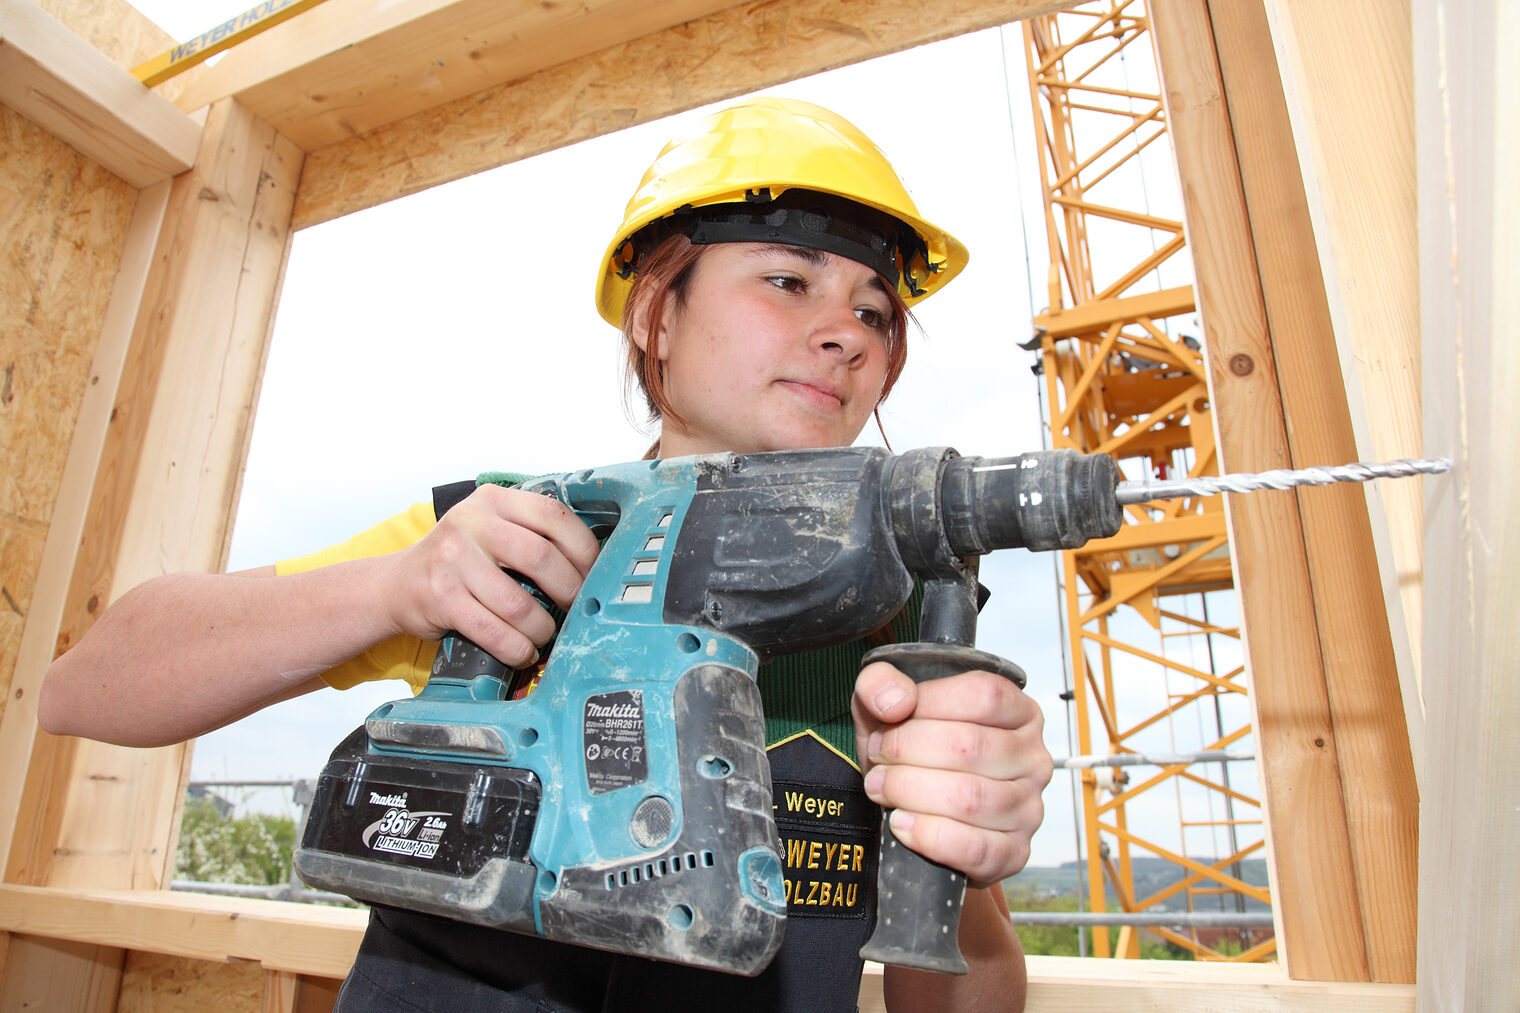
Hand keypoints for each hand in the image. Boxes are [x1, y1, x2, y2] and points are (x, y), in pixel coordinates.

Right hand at [381, 484, 600, 666]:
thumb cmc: (457, 560)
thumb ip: (531, 533)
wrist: (396, 585)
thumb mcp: (490, 528)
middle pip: (541, 558)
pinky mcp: (441, 598)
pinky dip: (517, 647)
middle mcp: (472, 523)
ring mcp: (453, 560)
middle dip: (569, 591)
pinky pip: (493, 631)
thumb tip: (591, 567)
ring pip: (519, 603)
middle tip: (576, 608)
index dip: (583, 549)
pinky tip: (523, 650)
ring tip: (546, 634)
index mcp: (493, 500)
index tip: (593, 574)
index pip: (554, 516)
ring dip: (542, 628)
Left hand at [852, 661, 1052, 887]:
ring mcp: (1028, 808)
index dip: (928, 704)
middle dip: (907, 751)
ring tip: (882, 788)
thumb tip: (894, 700)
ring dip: (909, 792)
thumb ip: (881, 683)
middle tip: (878, 759)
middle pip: (970, 746)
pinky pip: (974, 848)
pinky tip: (902, 823)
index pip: (983, 696)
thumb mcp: (888, 707)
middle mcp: (1032, 758)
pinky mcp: (1014, 852)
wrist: (917, 815)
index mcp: (1016, 711)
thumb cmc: (912, 755)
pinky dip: (927, 835)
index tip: (888, 718)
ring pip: (969, 798)